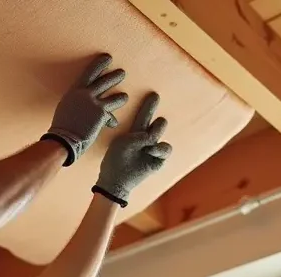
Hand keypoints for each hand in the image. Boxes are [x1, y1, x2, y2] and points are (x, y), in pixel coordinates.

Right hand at [42, 54, 128, 166]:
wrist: (63, 139)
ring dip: (120, 98)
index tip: (107, 58)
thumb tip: (84, 101)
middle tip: (122, 73)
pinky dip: (111, 121)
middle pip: (104, 82)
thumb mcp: (66, 107)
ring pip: (113, 98)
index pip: (89, 73)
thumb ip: (77, 101)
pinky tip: (113, 123)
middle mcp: (85, 94)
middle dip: (114, 77)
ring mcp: (94, 103)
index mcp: (75, 91)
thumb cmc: (61, 127)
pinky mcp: (101, 114)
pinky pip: (111, 117)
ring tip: (125, 97)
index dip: (99, 65)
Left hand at [93, 92, 170, 207]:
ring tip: (146, 139)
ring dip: (155, 129)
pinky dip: (158, 148)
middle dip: (152, 108)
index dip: (148, 105)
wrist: (116, 180)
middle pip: (154, 118)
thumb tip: (152, 138)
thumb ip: (137, 137)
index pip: (143, 115)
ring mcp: (153, 148)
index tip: (153, 93)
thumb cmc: (115, 161)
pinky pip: (165, 148)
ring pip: (161, 127)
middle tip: (154, 97)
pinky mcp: (158, 159)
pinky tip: (149, 150)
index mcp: (135, 133)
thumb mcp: (122, 144)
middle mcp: (146, 138)